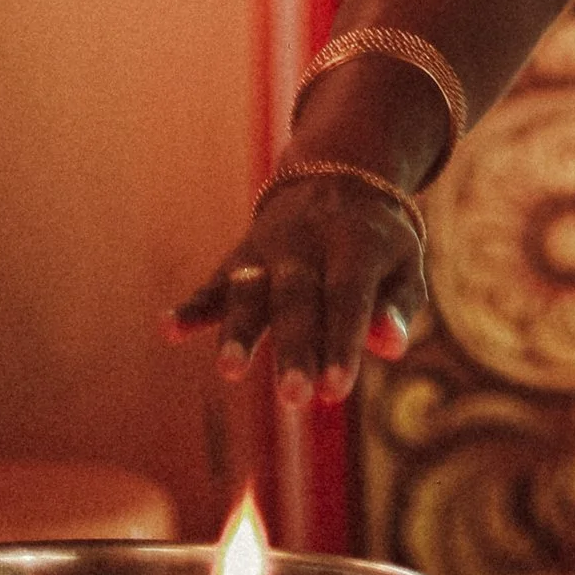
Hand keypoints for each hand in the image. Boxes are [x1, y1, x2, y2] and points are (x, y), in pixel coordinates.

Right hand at [169, 178, 427, 410]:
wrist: (337, 176)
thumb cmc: (378, 240)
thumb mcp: (405, 261)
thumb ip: (399, 303)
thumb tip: (392, 346)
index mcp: (354, 244)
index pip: (347, 297)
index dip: (342, 343)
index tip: (336, 390)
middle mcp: (307, 245)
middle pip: (297, 300)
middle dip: (294, 350)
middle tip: (294, 399)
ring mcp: (268, 250)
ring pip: (250, 291)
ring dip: (239, 331)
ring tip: (229, 370)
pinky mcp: (239, 257)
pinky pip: (213, 283)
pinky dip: (192, 306)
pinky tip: (168, 329)